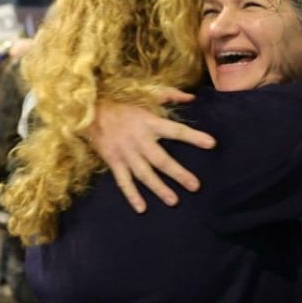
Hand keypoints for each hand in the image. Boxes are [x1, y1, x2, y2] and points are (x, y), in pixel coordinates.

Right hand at [80, 88, 215, 212]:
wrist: (90, 111)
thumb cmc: (122, 103)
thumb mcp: (146, 94)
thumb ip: (170, 95)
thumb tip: (192, 97)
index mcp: (149, 122)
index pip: (176, 131)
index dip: (194, 137)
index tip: (211, 144)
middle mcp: (139, 140)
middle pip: (161, 160)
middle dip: (178, 174)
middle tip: (195, 186)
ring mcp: (126, 153)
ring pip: (144, 174)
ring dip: (159, 188)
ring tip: (173, 201)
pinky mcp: (113, 162)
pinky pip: (123, 181)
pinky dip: (131, 195)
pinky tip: (141, 207)